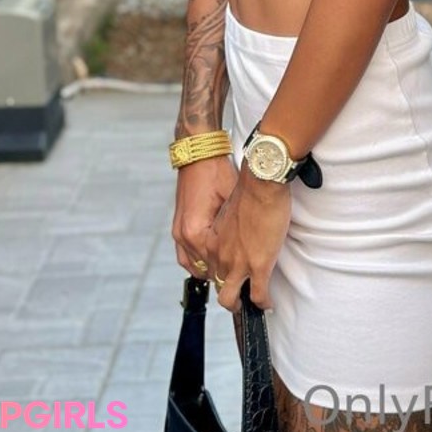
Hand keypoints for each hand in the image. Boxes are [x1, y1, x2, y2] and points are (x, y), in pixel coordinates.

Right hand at [171, 156, 238, 278]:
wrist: (199, 152)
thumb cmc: (218, 172)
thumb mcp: (233, 199)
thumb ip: (237, 227)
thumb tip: (252, 246)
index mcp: (196, 231)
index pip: (214, 267)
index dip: (233, 273)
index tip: (248, 279)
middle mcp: (183, 235)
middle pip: (204, 269)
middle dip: (223, 274)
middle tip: (243, 278)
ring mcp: (178, 231)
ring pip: (193, 265)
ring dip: (210, 269)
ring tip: (230, 273)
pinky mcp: (179, 225)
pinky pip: (186, 255)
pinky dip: (198, 261)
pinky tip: (212, 261)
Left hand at [205, 161, 291, 313]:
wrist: (261, 183)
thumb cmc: (249, 189)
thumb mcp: (230, 212)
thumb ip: (230, 226)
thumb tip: (238, 230)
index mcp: (211, 241)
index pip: (210, 267)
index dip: (221, 272)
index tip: (230, 273)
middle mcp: (220, 255)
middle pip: (218, 284)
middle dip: (228, 291)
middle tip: (238, 293)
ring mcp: (238, 263)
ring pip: (230, 299)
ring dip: (240, 304)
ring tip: (250, 305)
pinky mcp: (258, 266)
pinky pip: (258, 295)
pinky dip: (263, 303)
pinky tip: (268, 304)